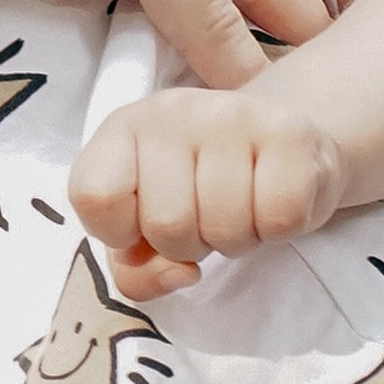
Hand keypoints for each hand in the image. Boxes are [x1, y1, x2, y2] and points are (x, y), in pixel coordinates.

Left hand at [71, 83, 344, 294]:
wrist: (281, 140)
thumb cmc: (202, 189)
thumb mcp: (149, 226)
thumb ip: (138, 270)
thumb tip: (179, 273)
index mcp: (124, 127)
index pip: (94, 196)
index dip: (120, 234)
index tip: (144, 224)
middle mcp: (173, 111)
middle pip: (166, 225)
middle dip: (190, 245)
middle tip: (207, 218)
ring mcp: (232, 115)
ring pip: (224, 228)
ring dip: (236, 240)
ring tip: (241, 210)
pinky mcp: (289, 133)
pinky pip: (278, 220)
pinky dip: (278, 231)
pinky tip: (271, 203)